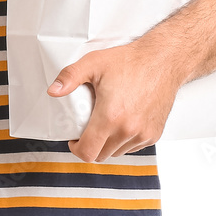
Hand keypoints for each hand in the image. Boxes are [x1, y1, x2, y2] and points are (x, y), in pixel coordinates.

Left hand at [47, 39, 182, 162]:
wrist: (163, 61)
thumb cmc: (130, 61)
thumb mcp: (93, 63)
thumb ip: (70, 77)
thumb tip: (53, 91)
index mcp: (110, 117)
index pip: (88, 152)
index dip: (76, 149)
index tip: (74, 139)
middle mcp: (128, 130)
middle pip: (102, 154)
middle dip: (91, 145)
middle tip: (88, 127)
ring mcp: (143, 134)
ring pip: (118, 152)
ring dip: (108, 143)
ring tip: (106, 122)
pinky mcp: (154, 134)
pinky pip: (134, 147)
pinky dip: (125, 140)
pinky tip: (123, 121)